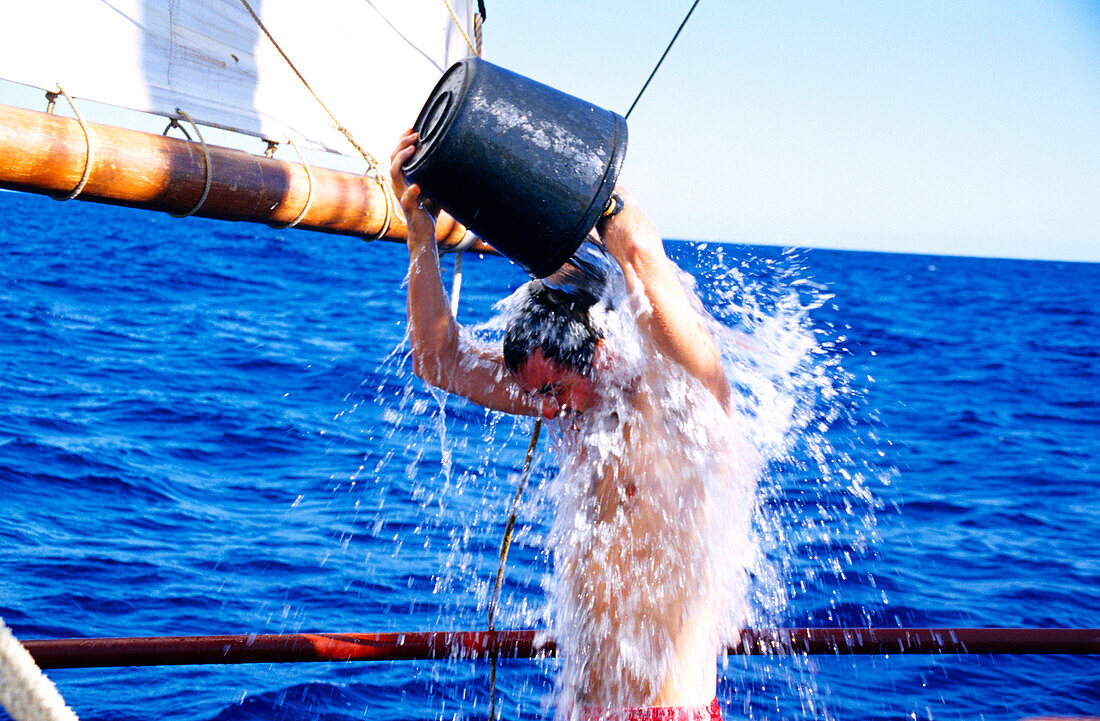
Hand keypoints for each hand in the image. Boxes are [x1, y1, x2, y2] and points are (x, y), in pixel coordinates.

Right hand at [390, 130, 437, 245]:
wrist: (424, 231)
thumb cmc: (429, 209)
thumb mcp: (434, 187)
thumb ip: (437, 174)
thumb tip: (455, 158)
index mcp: (403, 179)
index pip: (396, 155)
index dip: (401, 141)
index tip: (411, 129)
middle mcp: (399, 185)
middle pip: (392, 159)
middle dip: (401, 144)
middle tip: (414, 134)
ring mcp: (402, 196)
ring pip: (394, 174)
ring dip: (402, 160)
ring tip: (412, 149)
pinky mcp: (409, 209)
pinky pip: (407, 199)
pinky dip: (411, 193)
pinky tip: (417, 187)